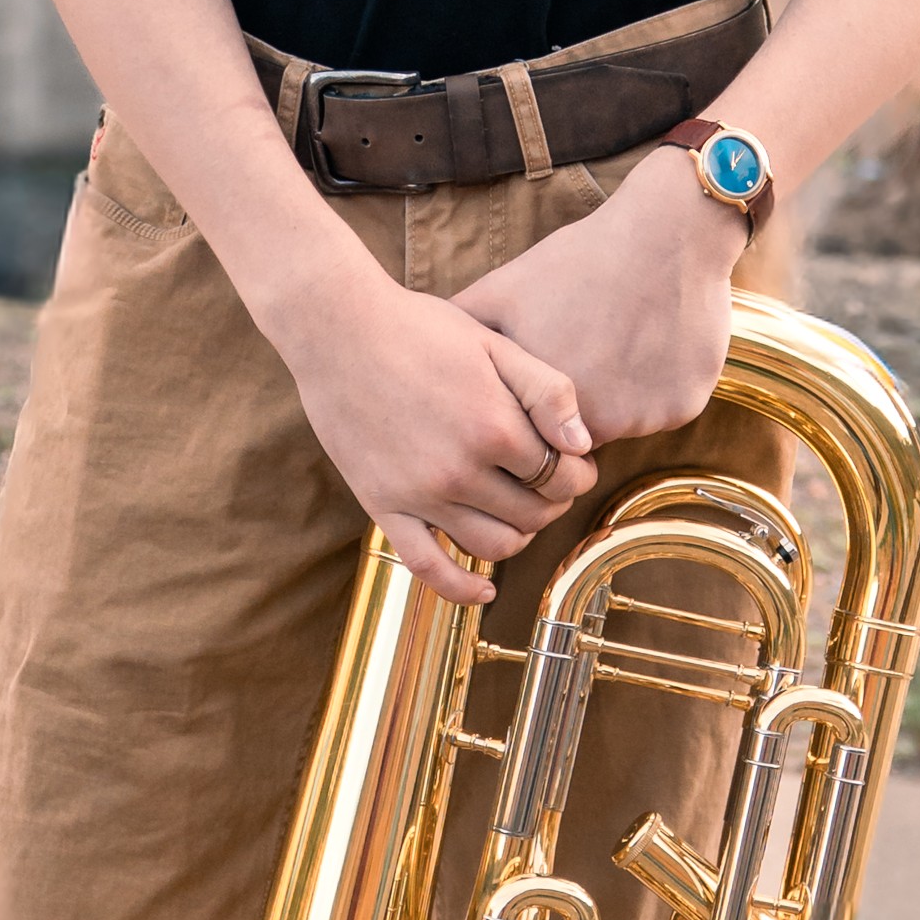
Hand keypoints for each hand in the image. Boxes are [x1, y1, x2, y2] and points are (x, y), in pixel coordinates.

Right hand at [267, 259, 597, 603]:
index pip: (564, 476)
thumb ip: (548, 391)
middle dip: (553, 502)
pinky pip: (427, 567)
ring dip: (519, 535)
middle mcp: (460, 471)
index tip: (573, 461)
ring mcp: (420, 495)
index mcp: (495, 428)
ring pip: (494, 546)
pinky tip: (484, 591)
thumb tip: (582, 444)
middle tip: (548, 481)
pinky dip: (462, 589)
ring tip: (517, 510)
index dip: (579, 472)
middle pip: (534, 514)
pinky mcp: (383, 506)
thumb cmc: (419, 328)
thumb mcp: (494, 343)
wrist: (337, 328)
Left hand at [456, 155, 743, 447]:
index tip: (544, 365)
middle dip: (576, 406)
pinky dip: (659, 383)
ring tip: (618, 336)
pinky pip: (665, 407)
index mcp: (540, 404)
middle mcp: (595, 424)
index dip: (534, 406)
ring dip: (620, 394)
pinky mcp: (686, 407)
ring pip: (625, 422)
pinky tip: (652, 338)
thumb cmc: (578, 259)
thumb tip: (418, 353)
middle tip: (586, 346)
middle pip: (579, 436)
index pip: (533, 434)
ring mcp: (646, 419)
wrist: (667, 232)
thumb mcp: (505, 289)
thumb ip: (464, 330)